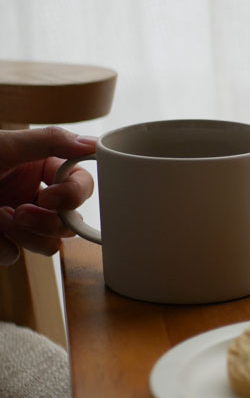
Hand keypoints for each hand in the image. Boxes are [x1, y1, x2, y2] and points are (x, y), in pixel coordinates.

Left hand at [0, 126, 97, 264]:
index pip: (80, 183)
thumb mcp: (3, 146)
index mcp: (39, 167)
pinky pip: (14, 255)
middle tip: (19, 213)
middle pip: (70, 220)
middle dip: (48, 221)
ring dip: (25, 235)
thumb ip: (50, 142)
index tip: (51, 196)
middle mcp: (33, 195)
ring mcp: (17, 222)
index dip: (74, 194)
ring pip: (49, 245)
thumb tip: (92, 144)